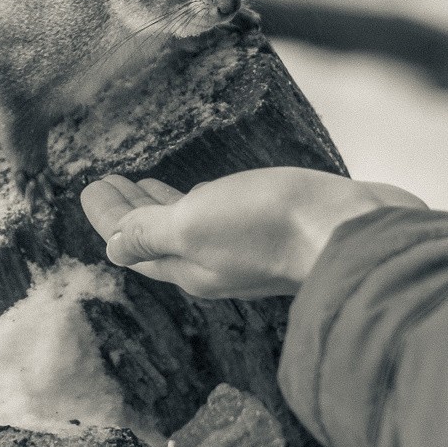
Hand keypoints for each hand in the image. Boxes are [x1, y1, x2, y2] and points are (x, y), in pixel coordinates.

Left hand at [80, 167, 426, 297]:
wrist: (358, 232)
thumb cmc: (271, 227)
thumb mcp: (192, 225)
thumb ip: (150, 233)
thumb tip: (111, 249)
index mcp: (187, 265)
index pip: (130, 241)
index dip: (107, 215)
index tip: (89, 186)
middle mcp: (215, 263)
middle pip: (156, 236)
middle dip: (129, 210)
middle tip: (109, 182)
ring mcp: (249, 249)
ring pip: (190, 227)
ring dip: (162, 205)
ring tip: (144, 182)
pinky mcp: (280, 229)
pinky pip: (224, 215)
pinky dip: (202, 201)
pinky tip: (210, 191)